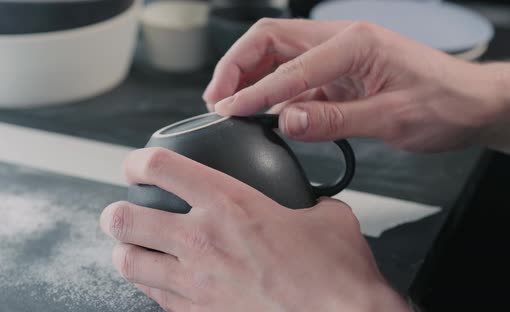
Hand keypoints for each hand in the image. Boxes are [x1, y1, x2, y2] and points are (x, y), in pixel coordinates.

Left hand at [100, 147, 410, 311]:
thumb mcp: (328, 220)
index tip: (137, 166)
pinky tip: (163, 280)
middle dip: (118, 211)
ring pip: (128, 262)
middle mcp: (202, 241)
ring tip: (135, 246)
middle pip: (124, 218)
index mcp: (230, 205)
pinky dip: (151, 285)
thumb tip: (311, 203)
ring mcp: (195, 283)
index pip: (161, 167)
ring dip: (126, 250)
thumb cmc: (335, 278)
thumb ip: (310, 202)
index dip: (138, 161)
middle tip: (126, 210)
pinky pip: (154, 297)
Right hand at [203, 19, 509, 152]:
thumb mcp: (392, 119)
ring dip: (249, 77)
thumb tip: (286, 121)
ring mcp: (338, 56)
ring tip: (229, 106)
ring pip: (277, 56)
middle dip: (237, 67)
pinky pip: (294, 78)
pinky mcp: (338, 74)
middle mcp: (341, 41)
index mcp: (354, 43)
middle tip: (216, 100)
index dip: (254, 92)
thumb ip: (335, 120)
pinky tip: (262, 112)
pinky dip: (272, 93)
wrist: (471, 104)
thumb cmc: (444, 103)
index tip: (228, 112)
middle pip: (271, 41)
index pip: (289, 67)